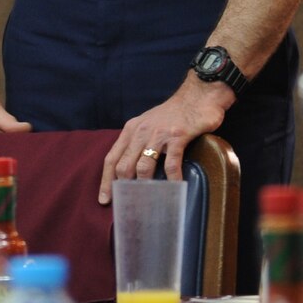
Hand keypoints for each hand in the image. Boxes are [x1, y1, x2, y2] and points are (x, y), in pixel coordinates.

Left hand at [98, 76, 232, 203]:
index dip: (106, 181)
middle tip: (128, 206)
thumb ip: (139, 143)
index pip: (111, 158)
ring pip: (143, 167)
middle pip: (124, 166)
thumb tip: (131, 172)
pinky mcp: (177, 137)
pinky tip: (173, 189)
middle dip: (124, 188)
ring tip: (147, 203)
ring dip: (144, 187)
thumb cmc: (173, 114)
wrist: (197, 95)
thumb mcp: (148, 124)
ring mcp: (158, 134)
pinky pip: (170, 164)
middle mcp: (141, 132)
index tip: (105, 200)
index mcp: (131, 130)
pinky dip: (171, 180)